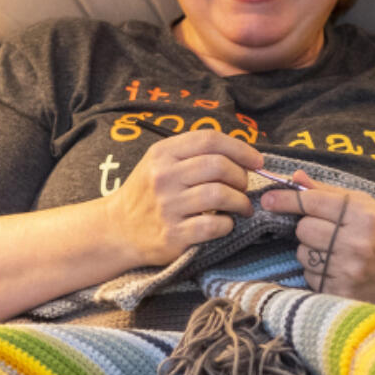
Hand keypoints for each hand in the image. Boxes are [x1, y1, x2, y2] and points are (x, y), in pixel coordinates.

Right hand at [105, 131, 263, 265]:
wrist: (117, 230)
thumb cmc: (146, 194)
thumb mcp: (159, 163)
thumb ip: (192, 154)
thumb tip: (241, 156)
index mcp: (162, 154)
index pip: (209, 140)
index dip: (240, 148)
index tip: (256, 161)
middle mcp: (163, 177)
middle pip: (219, 166)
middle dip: (241, 177)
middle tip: (243, 187)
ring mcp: (167, 206)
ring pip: (220, 195)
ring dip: (240, 202)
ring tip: (241, 207)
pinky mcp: (173, 235)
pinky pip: (214, 225)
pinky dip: (227, 224)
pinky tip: (225, 224)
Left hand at [260, 170, 374, 308]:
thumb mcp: (367, 206)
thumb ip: (329, 192)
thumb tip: (295, 179)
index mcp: (363, 215)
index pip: (312, 203)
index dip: (287, 200)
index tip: (268, 199)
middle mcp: (356, 243)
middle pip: (303, 230)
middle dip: (308, 229)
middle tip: (328, 232)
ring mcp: (349, 271)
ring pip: (303, 255)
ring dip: (312, 252)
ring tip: (337, 253)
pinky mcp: (343, 293)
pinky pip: (310, 277)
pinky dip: (318, 273)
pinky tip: (339, 270)